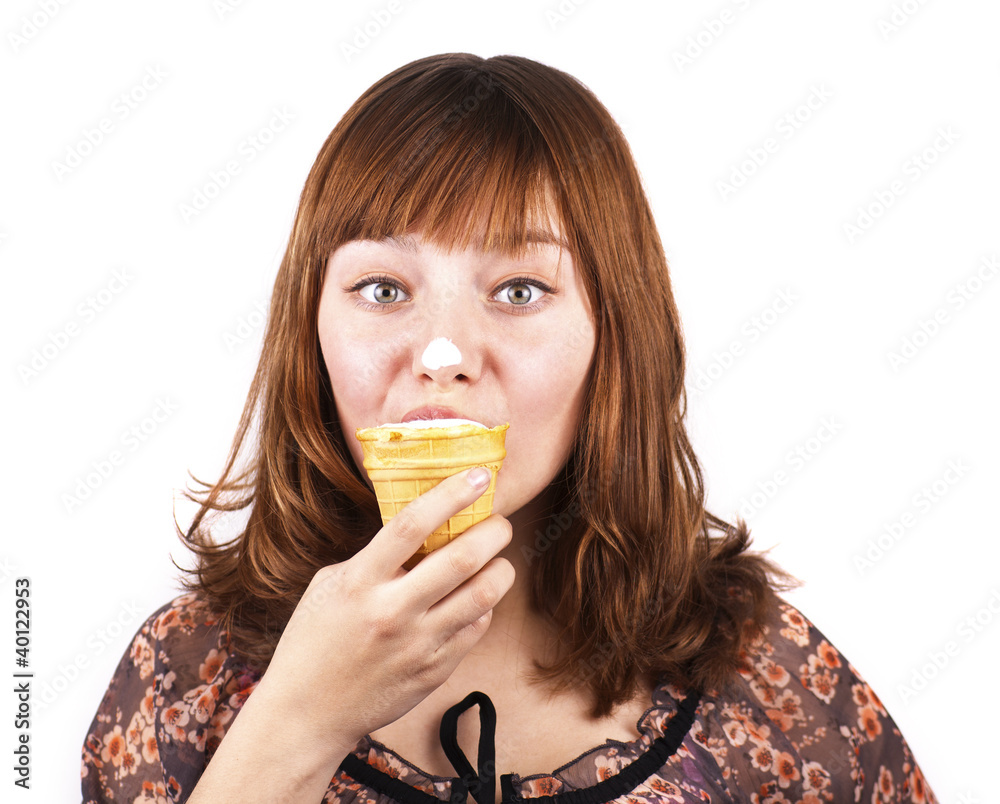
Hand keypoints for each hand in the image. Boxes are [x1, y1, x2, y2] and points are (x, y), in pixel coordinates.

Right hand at [255, 466, 515, 751]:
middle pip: (461, 558)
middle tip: (501, 522)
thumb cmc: (315, 641)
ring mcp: (418, 644)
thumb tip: (423, 529)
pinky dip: (484, 607)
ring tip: (498, 560)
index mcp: (360, 582)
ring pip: (483, 595)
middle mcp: (392, 611)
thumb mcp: (332, 585)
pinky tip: (476, 599)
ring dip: (501, 570)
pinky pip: (477, 628)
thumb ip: (375, 558)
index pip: (411, 524)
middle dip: (494, 531)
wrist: (307, 712)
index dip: (451, 493)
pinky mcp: (435, 670)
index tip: (478, 475)